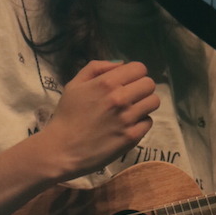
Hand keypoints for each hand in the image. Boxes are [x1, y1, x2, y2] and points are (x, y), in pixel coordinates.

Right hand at [42, 59, 159, 178]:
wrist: (62, 150)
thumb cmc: (67, 116)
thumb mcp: (74, 85)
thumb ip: (96, 68)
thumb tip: (121, 64)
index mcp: (106, 82)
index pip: (139, 68)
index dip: (135, 74)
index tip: (128, 82)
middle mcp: (120, 98)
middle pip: (149, 84)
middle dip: (141, 88)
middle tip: (131, 97)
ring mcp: (128, 118)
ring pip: (153, 102)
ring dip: (144, 104)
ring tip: (131, 111)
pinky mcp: (132, 136)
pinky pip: (148, 122)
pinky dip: (140, 123)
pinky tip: (127, 126)